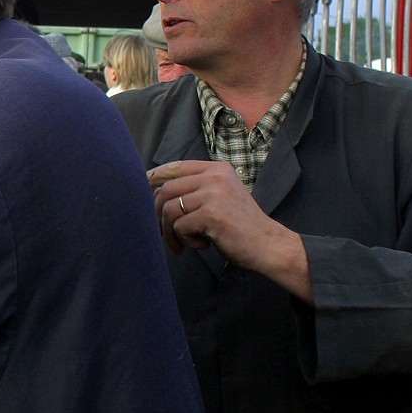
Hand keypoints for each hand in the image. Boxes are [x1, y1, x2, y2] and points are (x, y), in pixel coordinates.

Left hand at [148, 160, 312, 301]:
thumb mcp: (221, 196)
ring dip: (171, 232)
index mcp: (217, 169)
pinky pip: (179, 227)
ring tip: (183, 243)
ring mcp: (214, 194)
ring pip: (169, 210)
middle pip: (166, 190)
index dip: (155, 176)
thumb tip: (155, 190)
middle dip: (158, 214)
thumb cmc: (240, 225)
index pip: (176, 167)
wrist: (268, 245)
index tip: (143, 185)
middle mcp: (215, 177)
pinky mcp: (211, 214)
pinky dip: (185, 240)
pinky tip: (202, 245)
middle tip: (165, 233)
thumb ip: (196, 189)